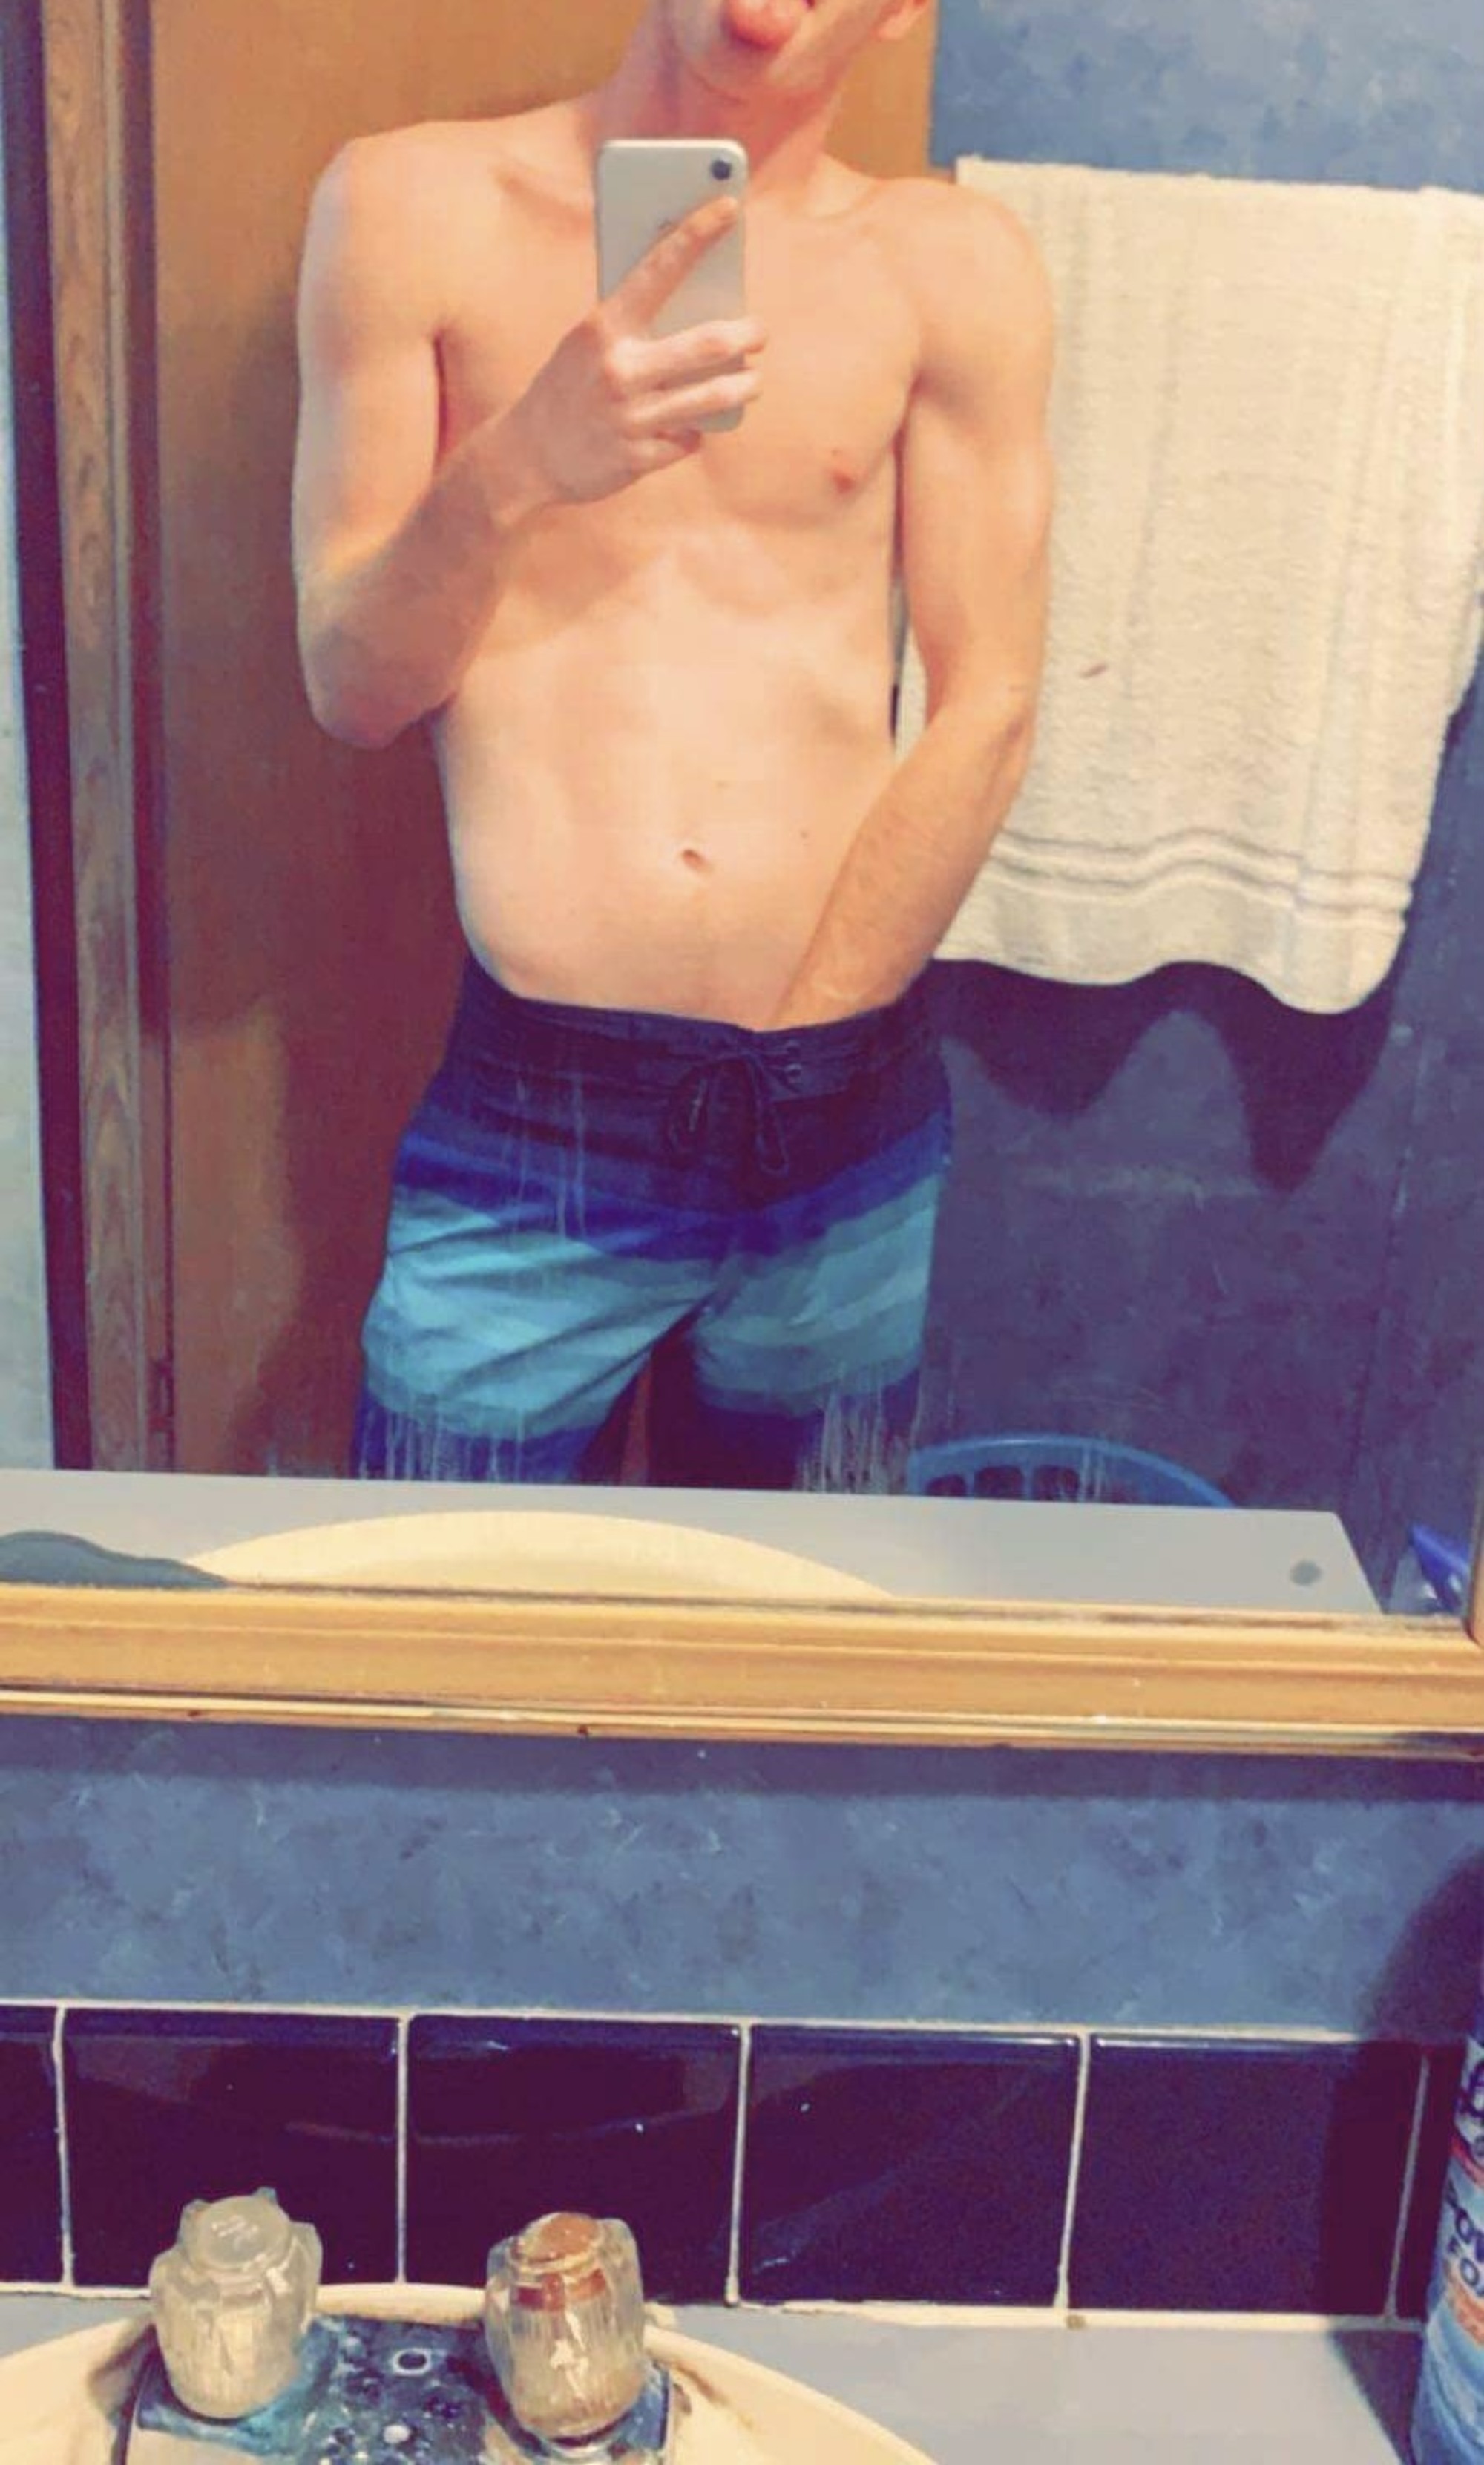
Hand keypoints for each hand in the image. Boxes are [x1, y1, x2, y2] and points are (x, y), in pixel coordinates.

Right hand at [506, 196, 765, 506]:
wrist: (527, 455)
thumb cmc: (568, 386)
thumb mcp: (588, 343)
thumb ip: (633, 324)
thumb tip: (700, 303)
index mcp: (604, 326)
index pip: (659, 268)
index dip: (697, 234)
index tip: (729, 206)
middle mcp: (620, 368)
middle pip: (709, 344)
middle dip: (748, 335)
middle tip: (760, 332)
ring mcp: (630, 417)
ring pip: (713, 397)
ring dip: (745, 387)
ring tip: (752, 380)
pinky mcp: (638, 458)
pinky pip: (690, 440)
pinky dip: (695, 433)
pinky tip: (689, 427)